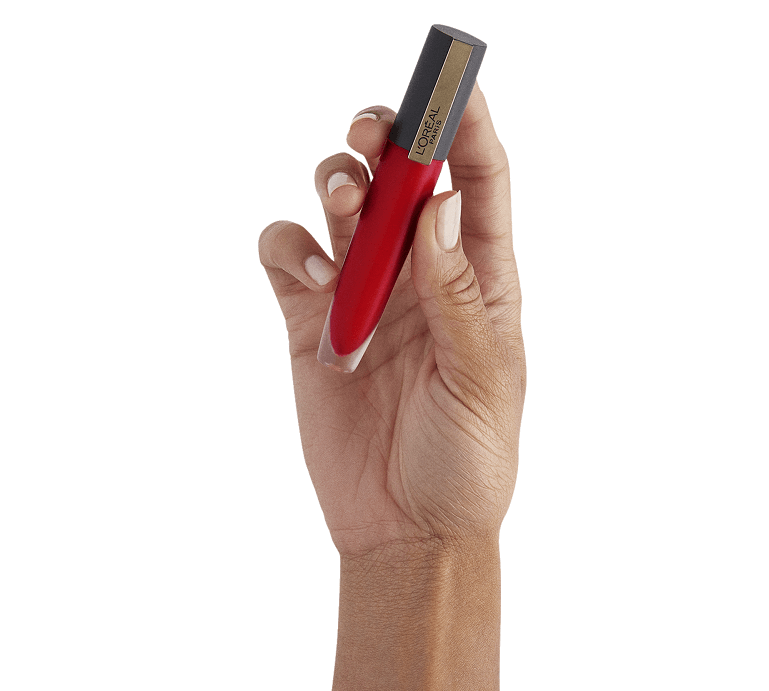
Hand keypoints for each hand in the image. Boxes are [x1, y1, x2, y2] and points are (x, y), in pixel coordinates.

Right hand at [259, 84, 524, 559]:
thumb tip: (440, 208)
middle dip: (387, 140)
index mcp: (478, 283)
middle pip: (400, 180)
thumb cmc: (464, 463)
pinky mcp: (310, 324)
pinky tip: (306, 275)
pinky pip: (288, 257)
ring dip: (335, 185)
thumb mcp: (480, 381)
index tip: (451, 82)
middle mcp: (419, 278)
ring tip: (339, 208)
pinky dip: (288, 246)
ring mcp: (361, 297)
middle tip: (372, 134)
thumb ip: (456, 296)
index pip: (477, 186)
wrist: (405, 530)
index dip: (465, 127)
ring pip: (339, 206)